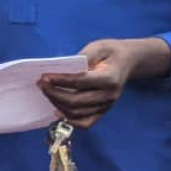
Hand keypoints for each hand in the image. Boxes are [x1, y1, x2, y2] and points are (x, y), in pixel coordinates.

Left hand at [37, 37, 170, 128]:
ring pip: (77, 113)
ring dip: (57, 104)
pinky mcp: (103, 111)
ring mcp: (107, 105)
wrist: (129, 61)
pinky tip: (58, 111)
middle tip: (41, 84)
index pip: (79, 82)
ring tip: (47, 92)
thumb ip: (82, 57)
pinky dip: (70, 120)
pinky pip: (86, 123)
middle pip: (75, 101)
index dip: (59, 81)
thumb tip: (63, 69)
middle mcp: (109, 95)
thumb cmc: (111, 53)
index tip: (44, 77)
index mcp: (109, 78)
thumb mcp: (98, 47)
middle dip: (53, 93)